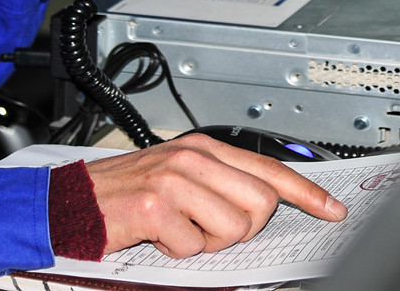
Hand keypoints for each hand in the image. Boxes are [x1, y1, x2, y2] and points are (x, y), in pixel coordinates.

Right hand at [83, 134, 347, 258]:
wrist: (67, 202)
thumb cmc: (122, 195)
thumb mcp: (176, 177)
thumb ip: (219, 184)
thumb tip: (264, 205)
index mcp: (202, 148)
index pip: (269, 168)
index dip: (306, 192)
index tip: (332, 209)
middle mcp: (191, 158)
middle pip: (260, 203)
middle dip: (243, 228)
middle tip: (207, 228)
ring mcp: (174, 180)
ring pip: (233, 228)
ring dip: (207, 242)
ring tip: (178, 231)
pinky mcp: (155, 207)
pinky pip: (195, 246)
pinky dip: (177, 252)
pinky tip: (156, 237)